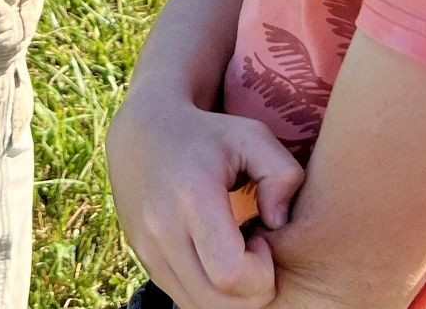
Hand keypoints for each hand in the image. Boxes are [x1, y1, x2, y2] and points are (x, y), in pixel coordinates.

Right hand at [107, 88, 303, 308]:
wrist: (141, 133)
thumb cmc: (208, 135)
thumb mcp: (252, 136)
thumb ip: (283, 174)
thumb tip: (277, 223)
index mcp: (191, 196)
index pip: (231, 274)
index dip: (262, 270)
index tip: (262, 238)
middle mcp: (162, 229)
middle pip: (218, 302)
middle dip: (251, 290)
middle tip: (254, 251)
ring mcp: (147, 249)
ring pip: (199, 308)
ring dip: (229, 295)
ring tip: (234, 254)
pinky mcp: (143, 261)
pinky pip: (184, 299)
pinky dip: (208, 292)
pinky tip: (215, 258)